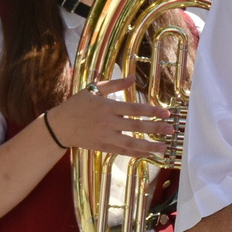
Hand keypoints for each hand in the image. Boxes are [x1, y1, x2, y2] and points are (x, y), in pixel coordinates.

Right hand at [46, 77, 172, 157]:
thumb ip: (115, 84)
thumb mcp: (93, 89)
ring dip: (149, 146)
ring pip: (131, 143)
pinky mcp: (103, 147)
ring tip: (164, 147)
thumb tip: (132, 77)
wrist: (59, 126)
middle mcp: (108, 122)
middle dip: (155, 128)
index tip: (166, 113)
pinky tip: (147, 154)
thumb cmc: (77, 105)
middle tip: (171, 130)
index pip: (134, 109)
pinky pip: (122, 152)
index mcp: (108, 106)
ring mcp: (106, 137)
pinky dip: (135, 153)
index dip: (152, 111)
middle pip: (136, 126)